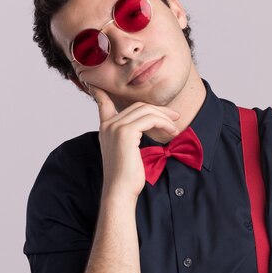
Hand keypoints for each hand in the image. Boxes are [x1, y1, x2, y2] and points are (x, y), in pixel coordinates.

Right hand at [86, 82, 180, 198]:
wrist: (120, 191)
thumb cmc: (127, 177)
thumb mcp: (127, 152)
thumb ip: (131, 136)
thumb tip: (147, 127)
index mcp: (105, 129)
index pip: (103, 103)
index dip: (102, 91)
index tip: (96, 82)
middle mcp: (108, 125)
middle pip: (138, 106)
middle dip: (159, 110)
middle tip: (175, 116)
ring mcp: (116, 127)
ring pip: (146, 110)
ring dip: (165, 117)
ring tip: (175, 128)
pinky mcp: (126, 132)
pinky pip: (150, 119)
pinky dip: (164, 123)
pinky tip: (171, 131)